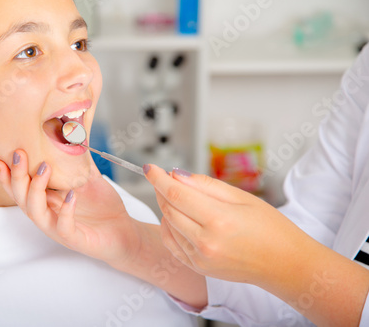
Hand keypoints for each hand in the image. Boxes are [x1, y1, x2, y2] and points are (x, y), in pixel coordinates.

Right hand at [0, 149, 143, 265]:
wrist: (122, 231)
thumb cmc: (102, 207)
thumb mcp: (89, 179)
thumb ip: (79, 160)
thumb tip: (76, 134)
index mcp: (47, 200)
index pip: (20, 188)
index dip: (7, 176)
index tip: (0, 158)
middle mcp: (47, 214)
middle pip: (21, 197)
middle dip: (17, 175)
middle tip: (20, 153)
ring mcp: (58, 227)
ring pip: (35, 212)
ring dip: (36, 189)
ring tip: (45, 168)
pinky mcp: (74, 238)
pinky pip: (64, 226)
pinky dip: (65, 211)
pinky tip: (72, 195)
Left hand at [144, 164, 312, 285]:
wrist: (285, 265)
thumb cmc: (270, 228)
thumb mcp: (242, 198)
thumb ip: (206, 185)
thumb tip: (177, 175)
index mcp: (219, 220)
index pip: (176, 194)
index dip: (159, 178)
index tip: (150, 167)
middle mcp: (205, 242)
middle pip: (168, 209)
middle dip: (162, 190)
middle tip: (165, 178)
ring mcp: (200, 258)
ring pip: (167, 225)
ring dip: (166, 207)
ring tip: (179, 197)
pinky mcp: (198, 267)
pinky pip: (171, 243)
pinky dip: (168, 227)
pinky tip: (177, 218)